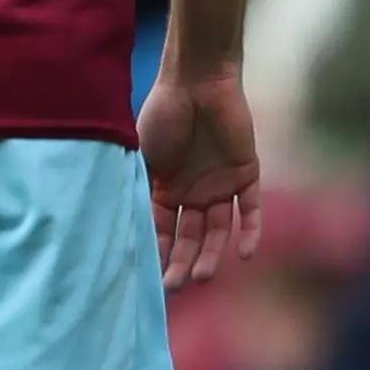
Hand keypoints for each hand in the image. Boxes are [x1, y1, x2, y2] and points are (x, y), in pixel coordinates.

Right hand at [139, 65, 261, 288]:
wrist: (196, 83)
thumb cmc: (162, 115)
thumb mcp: (141, 155)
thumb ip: (138, 186)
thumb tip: (118, 223)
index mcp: (165, 188)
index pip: (161, 229)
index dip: (157, 251)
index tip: (151, 276)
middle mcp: (193, 192)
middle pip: (190, 236)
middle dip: (182, 262)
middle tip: (176, 286)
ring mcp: (220, 185)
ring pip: (219, 230)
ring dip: (212, 254)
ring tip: (203, 276)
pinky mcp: (247, 175)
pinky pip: (251, 210)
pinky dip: (250, 232)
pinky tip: (244, 254)